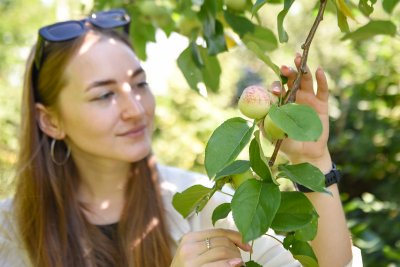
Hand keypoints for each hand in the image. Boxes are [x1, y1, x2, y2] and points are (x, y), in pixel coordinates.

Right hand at [170, 229, 250, 266]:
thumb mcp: (195, 253)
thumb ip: (211, 245)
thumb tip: (240, 241)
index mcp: (190, 238)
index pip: (219, 231)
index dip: (236, 236)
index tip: (248, 245)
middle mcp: (189, 246)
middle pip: (222, 241)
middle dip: (236, 249)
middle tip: (241, 259)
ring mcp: (190, 259)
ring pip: (222, 251)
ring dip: (235, 257)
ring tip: (239, 264)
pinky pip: (217, 264)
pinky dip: (229, 263)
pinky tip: (236, 264)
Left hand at [272, 53, 331, 171]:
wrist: (306, 154)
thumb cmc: (287, 144)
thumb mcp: (274, 135)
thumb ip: (266, 126)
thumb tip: (256, 117)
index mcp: (281, 103)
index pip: (277, 90)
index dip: (276, 87)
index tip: (275, 91)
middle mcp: (294, 97)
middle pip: (291, 81)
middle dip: (288, 73)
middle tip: (285, 68)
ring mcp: (308, 99)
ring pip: (305, 81)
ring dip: (302, 69)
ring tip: (299, 59)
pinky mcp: (321, 104)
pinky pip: (322, 90)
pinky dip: (321, 80)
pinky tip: (319, 70)